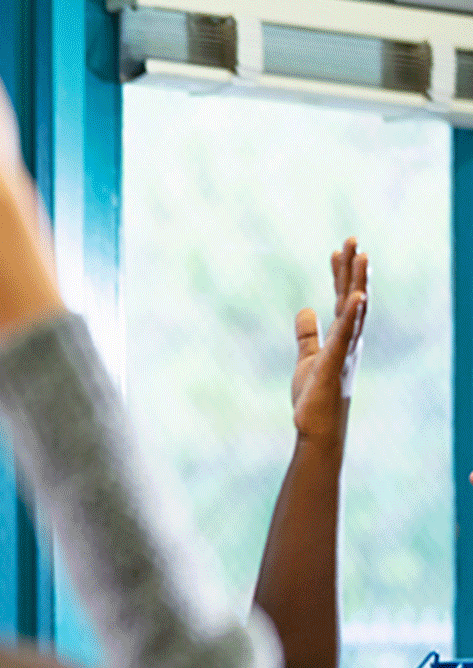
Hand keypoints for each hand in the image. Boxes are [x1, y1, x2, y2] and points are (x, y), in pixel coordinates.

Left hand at [291, 238, 366, 446]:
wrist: (317, 428)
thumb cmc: (315, 396)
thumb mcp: (307, 357)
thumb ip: (308, 334)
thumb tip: (305, 309)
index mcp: (342, 338)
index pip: (343, 299)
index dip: (340, 275)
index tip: (337, 250)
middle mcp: (349, 341)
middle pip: (353, 298)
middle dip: (353, 269)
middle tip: (352, 239)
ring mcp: (344, 352)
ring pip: (354, 311)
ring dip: (358, 283)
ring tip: (361, 256)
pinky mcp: (334, 364)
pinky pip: (345, 336)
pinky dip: (352, 316)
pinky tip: (356, 297)